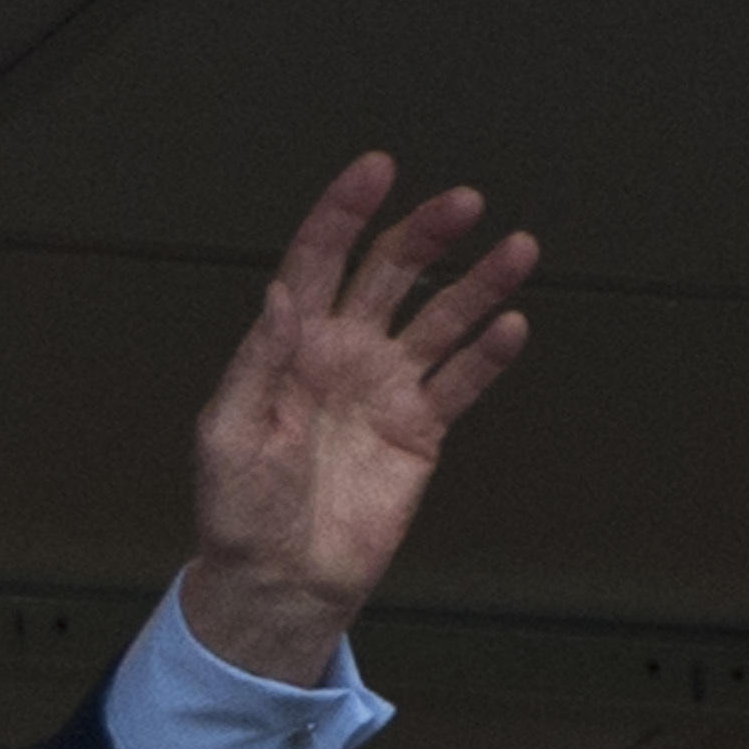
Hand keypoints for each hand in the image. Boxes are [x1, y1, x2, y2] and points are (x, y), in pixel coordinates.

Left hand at [180, 152, 536, 684]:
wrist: (279, 579)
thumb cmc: (237, 507)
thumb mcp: (229, 432)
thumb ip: (258, 361)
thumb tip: (282, 293)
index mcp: (290, 342)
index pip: (320, 259)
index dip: (345, 212)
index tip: (378, 169)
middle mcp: (343, 351)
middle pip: (391, 273)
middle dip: (425, 233)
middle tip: (464, 202)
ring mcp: (386, 387)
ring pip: (440, 319)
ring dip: (478, 282)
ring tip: (519, 249)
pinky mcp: (419, 429)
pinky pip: (461, 381)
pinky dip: (489, 355)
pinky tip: (513, 324)